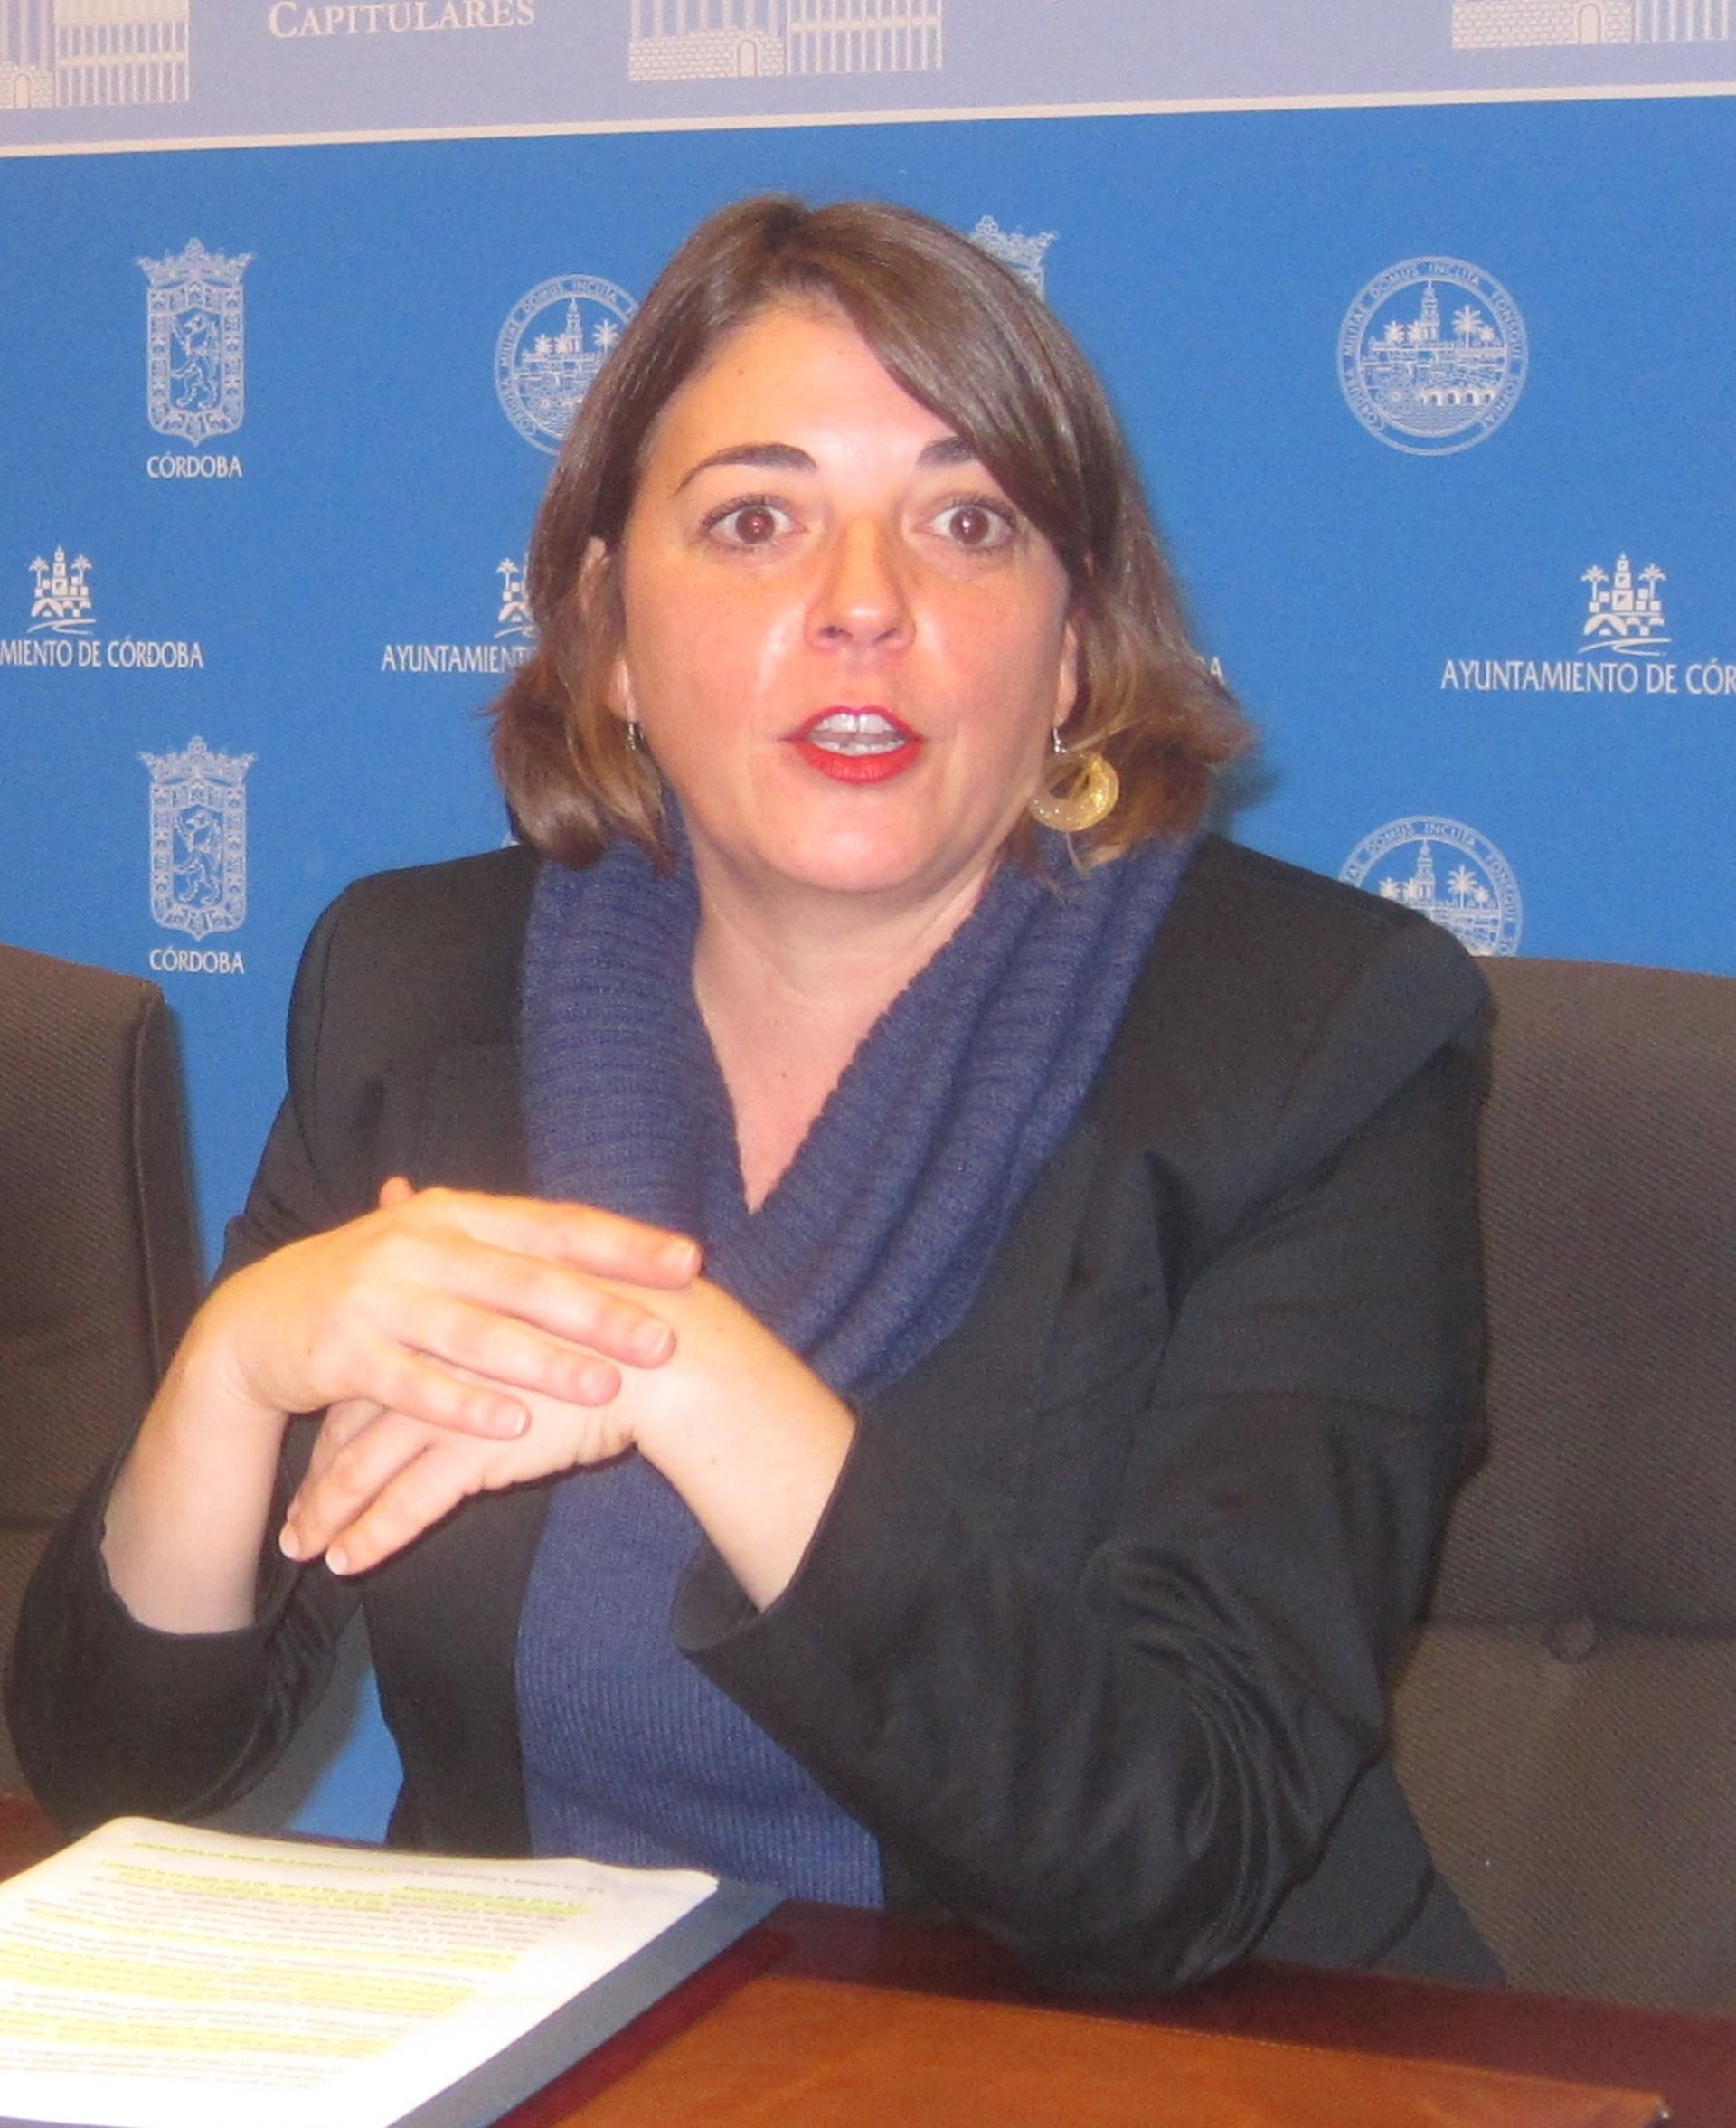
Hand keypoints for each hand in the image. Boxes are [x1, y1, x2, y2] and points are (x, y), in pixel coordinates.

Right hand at [196, 1178, 700, 1444]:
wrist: (257, 1320)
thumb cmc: (375, 1285)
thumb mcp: (440, 1248)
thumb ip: (516, 1247)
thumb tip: (612, 1240)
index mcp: (457, 1214)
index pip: (553, 1224)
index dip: (622, 1243)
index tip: (689, 1262)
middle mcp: (421, 1244)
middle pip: (523, 1279)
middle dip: (598, 1310)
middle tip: (662, 1339)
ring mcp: (379, 1297)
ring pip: (473, 1332)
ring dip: (541, 1361)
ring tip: (603, 1387)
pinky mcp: (342, 1352)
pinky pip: (412, 1382)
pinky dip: (462, 1404)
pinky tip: (511, 1425)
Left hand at [282, 1276, 856, 1608]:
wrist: (672, 1359)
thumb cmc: (626, 1325)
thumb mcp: (556, 1293)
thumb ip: (497, 1286)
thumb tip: (463, 1228)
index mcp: (453, 1313)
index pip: (378, 1366)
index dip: (345, 1408)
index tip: (317, 1441)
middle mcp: (439, 1353)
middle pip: (354, 1417)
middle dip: (320, 1470)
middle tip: (294, 1511)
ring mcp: (451, 1400)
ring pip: (365, 1465)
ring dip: (328, 1511)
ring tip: (303, 1548)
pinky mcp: (474, 1447)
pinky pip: (406, 1502)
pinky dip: (371, 1535)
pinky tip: (345, 1563)